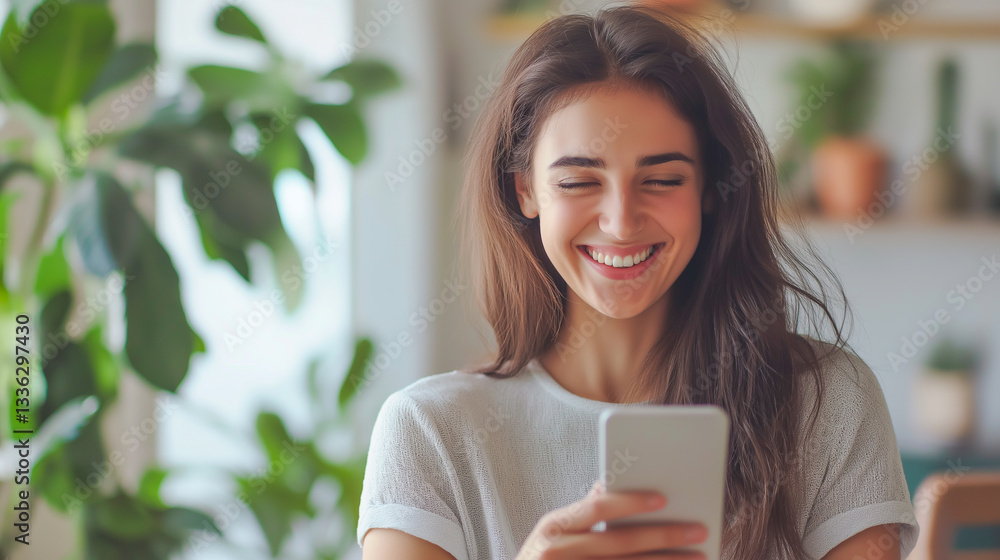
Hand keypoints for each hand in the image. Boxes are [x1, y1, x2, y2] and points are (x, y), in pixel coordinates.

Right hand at [514, 481, 708, 558]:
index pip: (598, 508)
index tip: (664, 498)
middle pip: (620, 542)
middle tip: (698, 531)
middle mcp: (558, 552)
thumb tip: (602, 486)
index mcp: (554, 526)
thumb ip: (580, 514)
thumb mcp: (552, 533)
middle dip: (664, 536)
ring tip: (697, 558)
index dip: (631, 502)